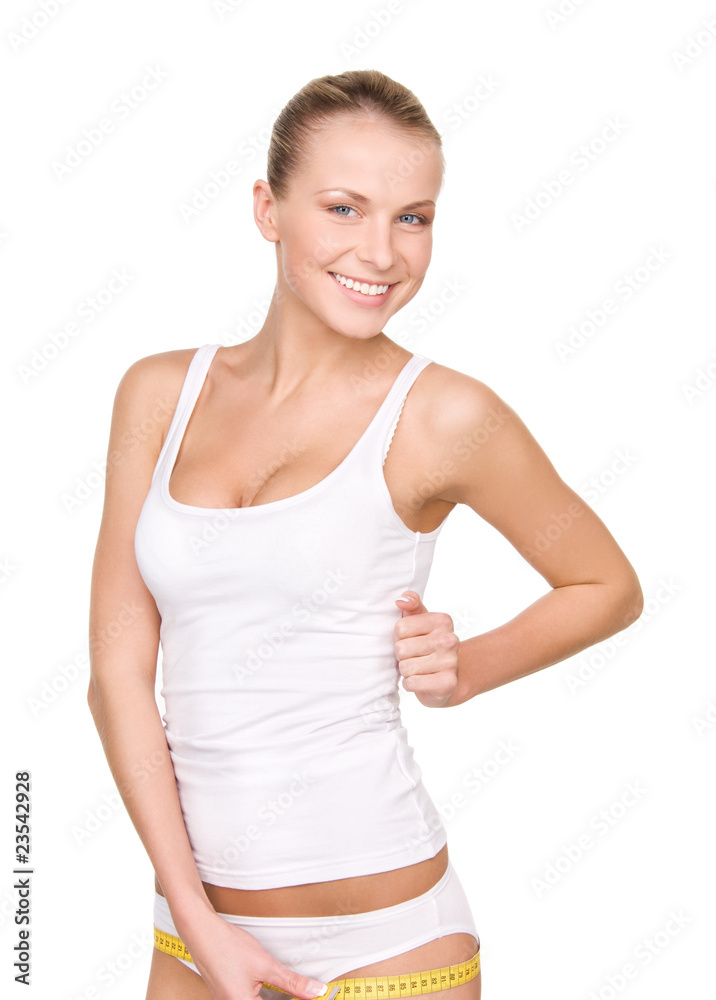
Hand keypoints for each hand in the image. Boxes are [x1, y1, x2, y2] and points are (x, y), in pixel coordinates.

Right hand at [174, 907, 328, 999]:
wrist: (201, 933)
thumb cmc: (228, 947)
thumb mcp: (265, 964)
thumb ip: (292, 982)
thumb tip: (317, 991)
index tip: (318, 997)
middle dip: (289, 999)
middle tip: (310, 991)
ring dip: (280, 998)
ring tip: (297, 990)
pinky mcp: (230, 996)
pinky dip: (269, 996)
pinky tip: (281, 989)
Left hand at [393, 591, 459, 707]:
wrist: (446, 678)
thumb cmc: (426, 646)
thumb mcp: (420, 621)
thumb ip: (411, 606)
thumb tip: (401, 600)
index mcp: (443, 621)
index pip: (401, 627)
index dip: (399, 637)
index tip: (411, 640)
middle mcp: (450, 640)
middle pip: (401, 648)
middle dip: (402, 655)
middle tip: (415, 656)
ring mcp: (451, 662)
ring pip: (405, 667)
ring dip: (407, 670)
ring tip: (419, 668)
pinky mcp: (447, 683)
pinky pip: (412, 683)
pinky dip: (411, 684)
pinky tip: (421, 680)